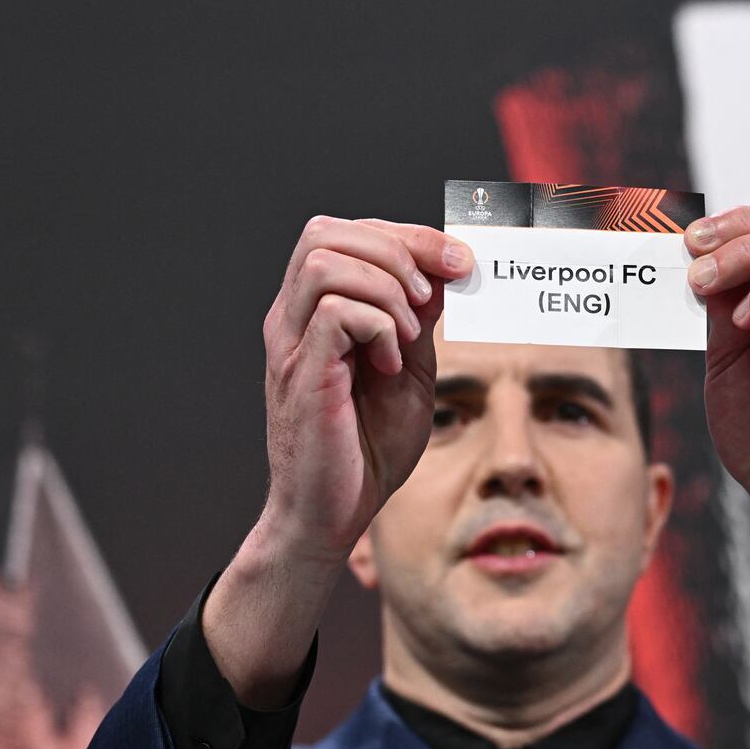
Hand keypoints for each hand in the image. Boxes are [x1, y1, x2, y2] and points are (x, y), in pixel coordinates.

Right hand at [259, 216, 472, 563]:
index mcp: (316, 311)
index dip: (408, 235)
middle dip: (397, 248)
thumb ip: (419, 322)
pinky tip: (390, 364)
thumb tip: (444, 272)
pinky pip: (335, 313)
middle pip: (325, 231)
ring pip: (324, 261)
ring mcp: (291, 344)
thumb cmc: (367, 450)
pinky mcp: (300, 374)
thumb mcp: (410, 373)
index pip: (347, 234)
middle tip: (431, 297)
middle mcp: (293, 319)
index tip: (459, 262)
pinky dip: (378, 326)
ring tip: (408, 335)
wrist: (333, 517)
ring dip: (385, 288)